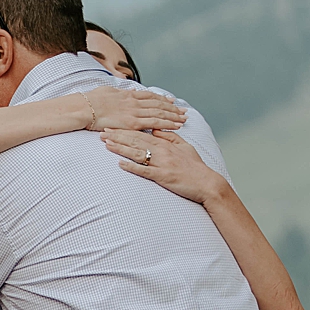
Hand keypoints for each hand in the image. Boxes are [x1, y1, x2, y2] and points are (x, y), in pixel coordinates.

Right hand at [78, 86, 184, 132]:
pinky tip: (176, 125)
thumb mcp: (103, 91)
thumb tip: (116, 91)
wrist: (83, 108)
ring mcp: (135, 111)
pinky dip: (167, 123)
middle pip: (158, 104)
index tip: (170, 101)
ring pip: (160, 112)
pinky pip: (155, 122)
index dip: (161, 99)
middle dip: (172, 108)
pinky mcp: (133, 122)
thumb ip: (114, 92)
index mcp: (127, 95)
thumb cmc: (89, 101)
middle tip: (183, 111)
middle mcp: (134, 101)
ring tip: (184, 118)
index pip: (149, 96)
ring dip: (174, 115)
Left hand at [103, 129, 227, 205]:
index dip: (126, 129)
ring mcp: (162, 163)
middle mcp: (162, 151)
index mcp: (166, 143)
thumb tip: (155, 128)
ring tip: (107, 144)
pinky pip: (145, 171)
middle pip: (136, 141)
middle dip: (118, 136)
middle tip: (102, 132)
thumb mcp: (184, 146)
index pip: (142, 133)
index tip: (113, 126)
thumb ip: (169, 136)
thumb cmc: (195, 166)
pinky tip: (120, 164)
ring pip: (138, 154)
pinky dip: (132, 167)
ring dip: (121, 149)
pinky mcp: (163, 176)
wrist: (206, 183)